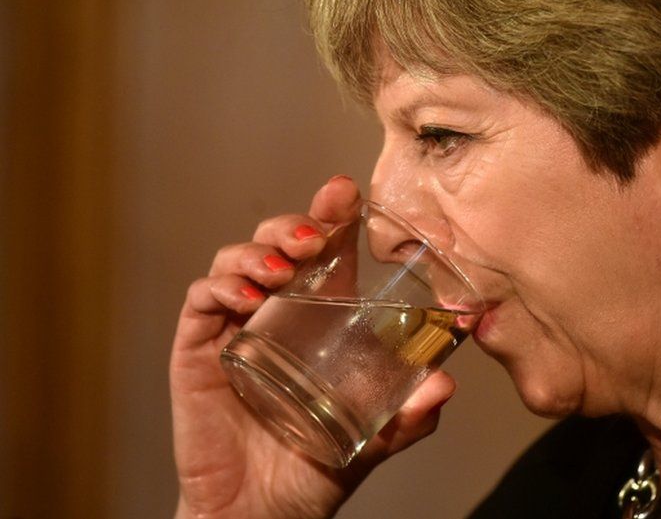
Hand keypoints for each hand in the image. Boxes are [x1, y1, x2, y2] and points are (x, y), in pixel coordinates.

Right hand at [171, 176, 455, 518]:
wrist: (261, 512)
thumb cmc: (315, 465)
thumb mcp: (375, 435)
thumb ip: (410, 414)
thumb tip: (444, 385)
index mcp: (316, 319)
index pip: (324, 252)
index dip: (332, 216)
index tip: (345, 191)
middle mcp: (274, 312)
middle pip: (277, 243)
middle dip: (294, 224)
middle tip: (315, 236)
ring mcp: (233, 327)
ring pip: (236, 261)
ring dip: (258, 251)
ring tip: (283, 268)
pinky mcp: (198, 349)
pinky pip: (201, 301)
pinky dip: (220, 287)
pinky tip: (246, 299)